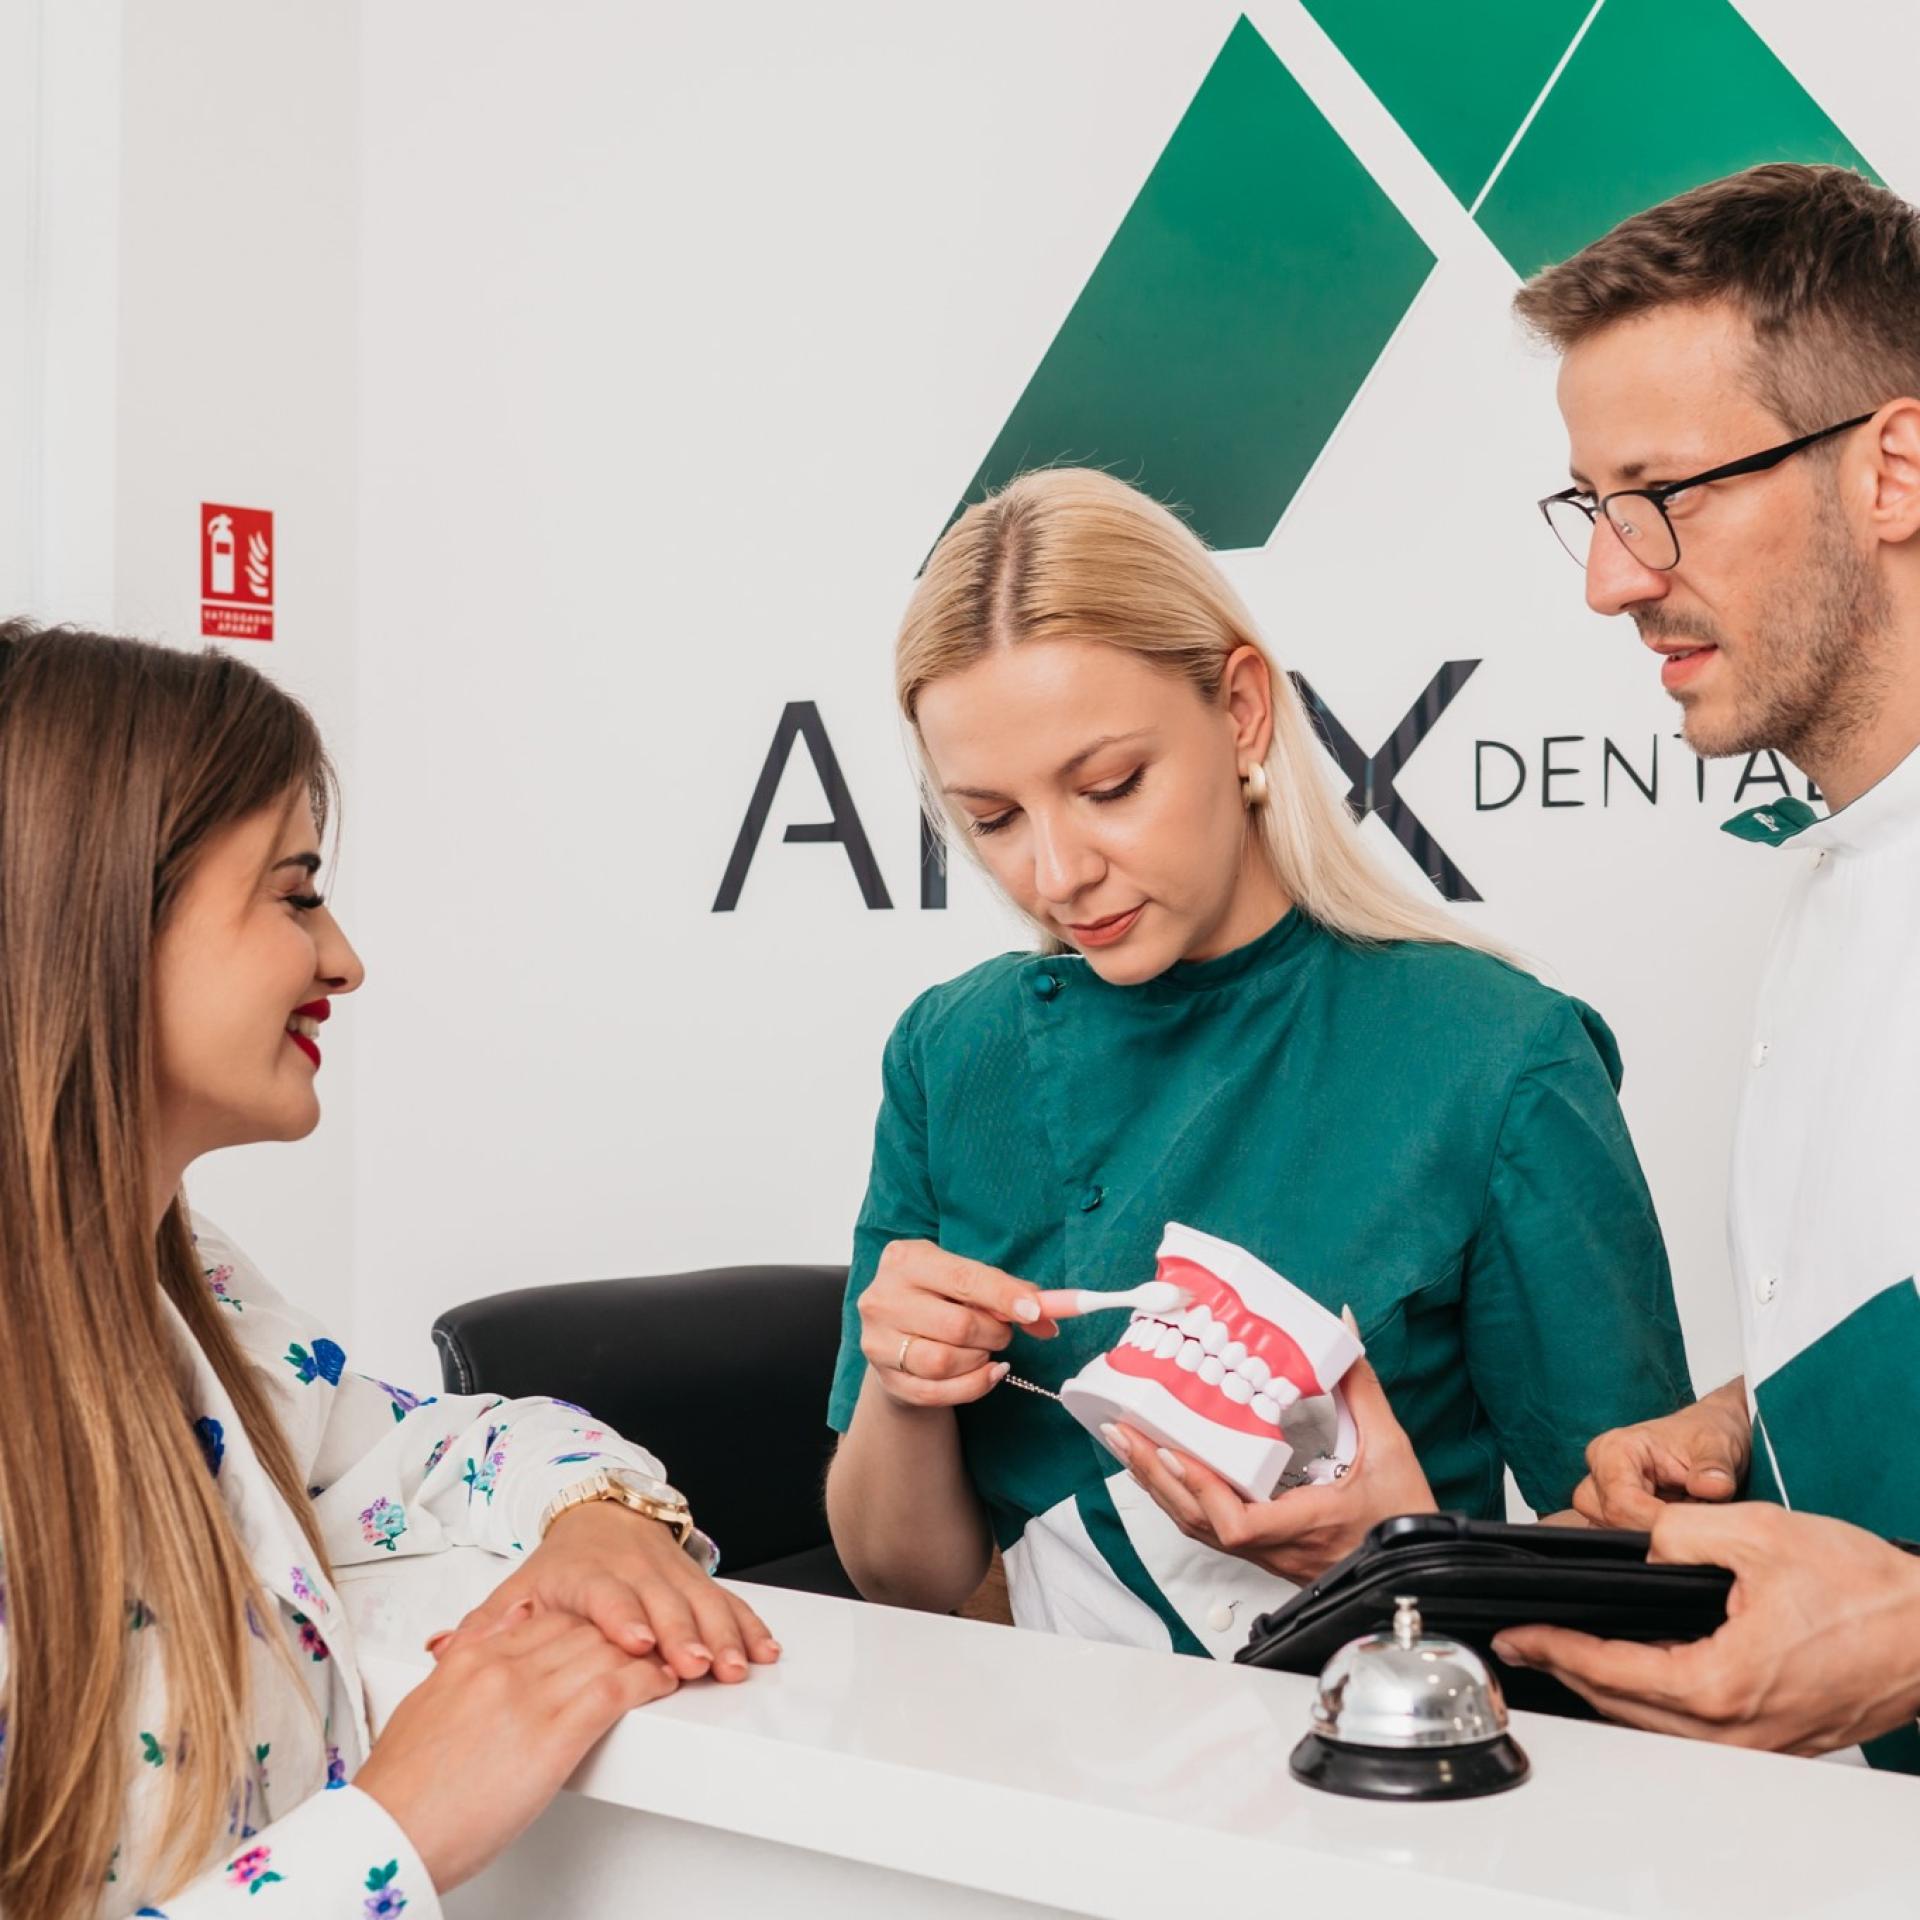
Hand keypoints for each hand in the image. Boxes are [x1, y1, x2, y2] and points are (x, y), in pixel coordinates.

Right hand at [356, 1606, 678, 1889]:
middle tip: (646, 1637)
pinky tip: (662, 1681)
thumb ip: (458, 1671)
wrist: (389, 1833)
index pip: (543, 1619)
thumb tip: (471, 1653)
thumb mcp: (424, 1707)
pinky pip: (614, 1690)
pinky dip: (646, 1680)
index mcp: (471, 1657)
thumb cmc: (401, 1790)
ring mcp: (530, 1697)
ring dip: (642, 1651)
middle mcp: (503, 1666)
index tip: (602, 1627)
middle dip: (616, 1632)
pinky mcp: (554, 1735)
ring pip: (604, 1652)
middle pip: (578, 1629)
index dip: (581, 1622)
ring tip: (666, 1654)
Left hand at [431, 1501, 779, 1682]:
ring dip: (724, 1633)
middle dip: (685, 1634)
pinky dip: (748, 1623)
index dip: (624, 1619)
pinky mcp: (695, 1581)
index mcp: (586, 1576)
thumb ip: (483, 1625)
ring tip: (739, 1664)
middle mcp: (634, 1571)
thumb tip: (440, 1649)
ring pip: (702, 1602)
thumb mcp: (518, 1589)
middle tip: (700, 1665)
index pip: (606, 1597)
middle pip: (663, 1603)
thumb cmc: (559, 1568)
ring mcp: (669, 1575)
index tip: (637, 1641)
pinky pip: (726, 1600)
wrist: (599, 1515)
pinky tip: (763, 1647)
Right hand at [858, 1239, 1055, 1410]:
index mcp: (906, 1259)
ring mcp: (878, 1340)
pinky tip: (986, 1373)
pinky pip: (938, 1392)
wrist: (897, 1335)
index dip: (1004, 1296)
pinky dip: (973, 1386)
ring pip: (945, 1362)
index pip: (964, 1278)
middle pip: (958, 1325)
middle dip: (995, 1333)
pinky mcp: (886, 1378)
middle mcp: (883, 1297)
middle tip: (1004, 1333)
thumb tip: (1049, 1312)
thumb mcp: (966, 1281)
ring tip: (985, 1349)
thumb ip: (1008, 1292)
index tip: (1035, 1311)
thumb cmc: (939, 1300)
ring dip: (981, 1359)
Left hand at [1110, 1351, 1434, 1585]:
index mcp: (1309, 1523)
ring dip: (1159, 1486)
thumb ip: (1361, 1387)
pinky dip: (1179, 1496)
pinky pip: (1209, 1529)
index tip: (1179, 1451)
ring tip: (1129, 1442)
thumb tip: (1343, 1332)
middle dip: (1157, 1477)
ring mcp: (1268, 1553)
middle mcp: (1279, 1546)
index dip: (1203, 1490)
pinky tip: (1161, 1468)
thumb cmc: (1404, 1519)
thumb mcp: (1390, 1446)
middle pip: (1200, 1524)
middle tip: (1125, 1432)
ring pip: (1198, 1530)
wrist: (1416, 1570)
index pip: (1241, 1526)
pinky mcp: (1264, 1551)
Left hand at [1493, 1503, 1919, 1753]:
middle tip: (1523, 1643)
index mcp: (1724, 1683)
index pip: (1612, 1671)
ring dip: (1607, 1690)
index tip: (1517, 1635)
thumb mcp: (1757, 1533)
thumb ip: (1677, 1535)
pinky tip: (1635, 1667)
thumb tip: (1640, 1548)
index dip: (1554, 1648)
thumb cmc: (1866, 1588)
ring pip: (1658, 1727)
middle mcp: (1739, 1729)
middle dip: (1567, 1671)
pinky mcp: (1778, 1740)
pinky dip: (1654, 1701)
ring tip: (1565, 1650)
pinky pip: (1696, 1729)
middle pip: (1624, 1709)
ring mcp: (1761, 1744)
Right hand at [1572, 1378, 1749, 1528]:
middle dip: (1654, 1531)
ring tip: (1686, 1521)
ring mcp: (1603, 1492)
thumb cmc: (1707, 1435)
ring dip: (1653, 1536)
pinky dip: (1652, 1540)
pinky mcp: (1613, 1511)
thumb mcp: (1718, 1445)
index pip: (1620, 1500)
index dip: (1653, 1522)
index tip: (1690, 1530)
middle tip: (1693, 1529)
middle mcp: (1600, 1470)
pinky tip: (1678, 1528)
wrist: (1709, 1436)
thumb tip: (1711, 1487)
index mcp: (1614, 1448)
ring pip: (1611, 1531)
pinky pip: (1622, 1537)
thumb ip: (1714, 1468)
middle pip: (1610, 1518)